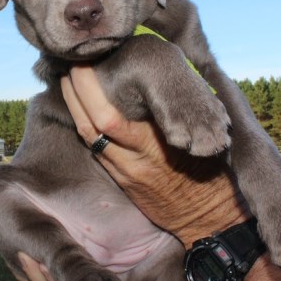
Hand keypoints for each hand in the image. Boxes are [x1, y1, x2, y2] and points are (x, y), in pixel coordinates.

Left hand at [61, 64, 250, 247]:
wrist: (209, 216)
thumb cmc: (211, 169)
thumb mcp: (196, 136)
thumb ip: (174, 113)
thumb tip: (156, 82)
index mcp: (154, 142)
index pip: (109, 115)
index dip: (90, 90)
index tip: (86, 64)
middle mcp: (134, 157)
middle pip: (92, 122)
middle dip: (77, 92)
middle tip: (70, 65)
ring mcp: (126, 171)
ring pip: (89, 136)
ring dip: (75, 107)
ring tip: (69, 82)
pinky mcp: (124, 181)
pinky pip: (97, 151)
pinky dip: (86, 126)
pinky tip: (82, 110)